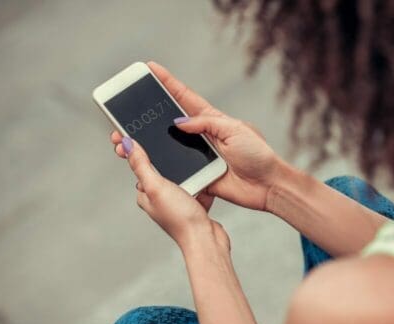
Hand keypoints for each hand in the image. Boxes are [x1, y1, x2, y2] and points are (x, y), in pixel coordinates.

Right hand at [110, 61, 284, 210]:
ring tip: (126, 140)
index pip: (185, 98)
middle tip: (126, 111)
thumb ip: (206, 123)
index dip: (167, 83)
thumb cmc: (257, 154)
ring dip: (149, 143)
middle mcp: (202, 136)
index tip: (150, 69)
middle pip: (169, 122)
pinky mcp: (199, 175)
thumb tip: (179, 123)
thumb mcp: (235, 130)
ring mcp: (199, 156)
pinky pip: (176, 170)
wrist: (267, 185)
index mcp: (212, 120)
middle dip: (148, 115)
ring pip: (168, 146)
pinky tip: (144, 163)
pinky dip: (161, 167)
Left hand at [121, 136, 228, 250]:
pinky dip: (201, 180)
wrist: (206, 239)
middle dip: (167, 158)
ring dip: (188, 169)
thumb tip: (126, 145)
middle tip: (171, 146)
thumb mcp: (156, 186)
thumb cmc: (181, 219)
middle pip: (161, 168)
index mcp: (145, 193)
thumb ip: (141, 165)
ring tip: (192, 165)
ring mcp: (177, 200)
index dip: (135, 148)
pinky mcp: (193, 203)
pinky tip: (204, 177)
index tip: (131, 131)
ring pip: (181, 174)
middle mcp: (159, 197)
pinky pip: (197, 184)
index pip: (138, 164)